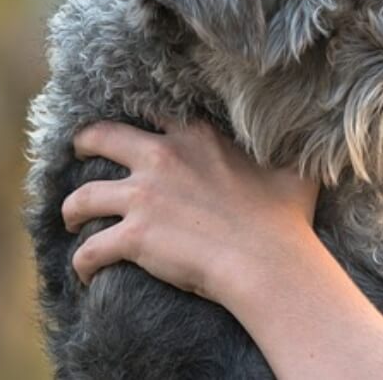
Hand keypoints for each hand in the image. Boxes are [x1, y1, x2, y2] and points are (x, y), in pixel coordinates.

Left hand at [61, 118, 320, 306]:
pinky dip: (82, 262)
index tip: (131, 126)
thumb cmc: (286, 217)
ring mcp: (143, 197)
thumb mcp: (293, 167)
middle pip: (100, 137)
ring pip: (82, 196)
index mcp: (195, 135)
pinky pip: (89, 250)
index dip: (137, 117)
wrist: (269, 261)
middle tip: (79, 154)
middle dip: (83, 145)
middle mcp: (161, 157)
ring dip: (71, 209)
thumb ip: (288, 145)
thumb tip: (310, 132)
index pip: (152, 110)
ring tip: (72, 219)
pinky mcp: (133, 236)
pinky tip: (85, 272)